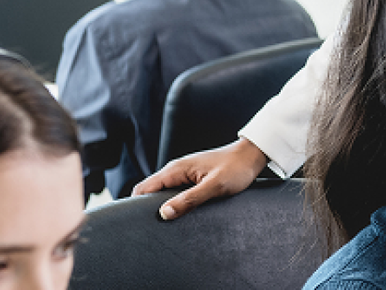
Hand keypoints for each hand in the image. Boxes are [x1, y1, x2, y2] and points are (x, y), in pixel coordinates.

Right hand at [131, 137, 268, 219]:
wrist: (251, 155)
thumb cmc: (236, 168)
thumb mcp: (214, 186)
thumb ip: (189, 199)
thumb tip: (164, 213)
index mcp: (175, 170)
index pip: (143, 189)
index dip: (134, 206)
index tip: (135, 224)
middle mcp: (175, 170)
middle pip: (149, 192)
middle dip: (145, 209)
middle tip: (149, 230)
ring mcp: (184, 174)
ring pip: (162, 193)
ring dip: (160, 207)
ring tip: (163, 226)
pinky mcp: (192, 179)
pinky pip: (174, 192)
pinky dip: (173, 203)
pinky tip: (179, 215)